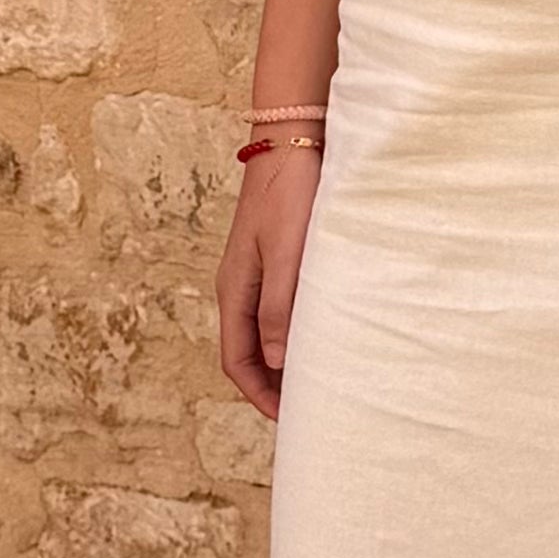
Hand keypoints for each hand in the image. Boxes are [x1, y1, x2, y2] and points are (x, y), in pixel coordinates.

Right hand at [214, 135, 322, 416]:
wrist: (293, 136)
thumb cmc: (290, 192)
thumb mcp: (287, 253)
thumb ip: (280, 306)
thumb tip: (274, 361)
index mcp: (234, 290)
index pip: (238, 361)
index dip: (260, 395)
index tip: (289, 421)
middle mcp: (240, 285)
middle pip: (249, 351)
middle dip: (272, 385)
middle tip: (309, 410)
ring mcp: (257, 270)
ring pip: (264, 331)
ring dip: (285, 359)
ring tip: (320, 380)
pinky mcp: (277, 255)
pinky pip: (280, 307)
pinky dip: (295, 331)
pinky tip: (324, 333)